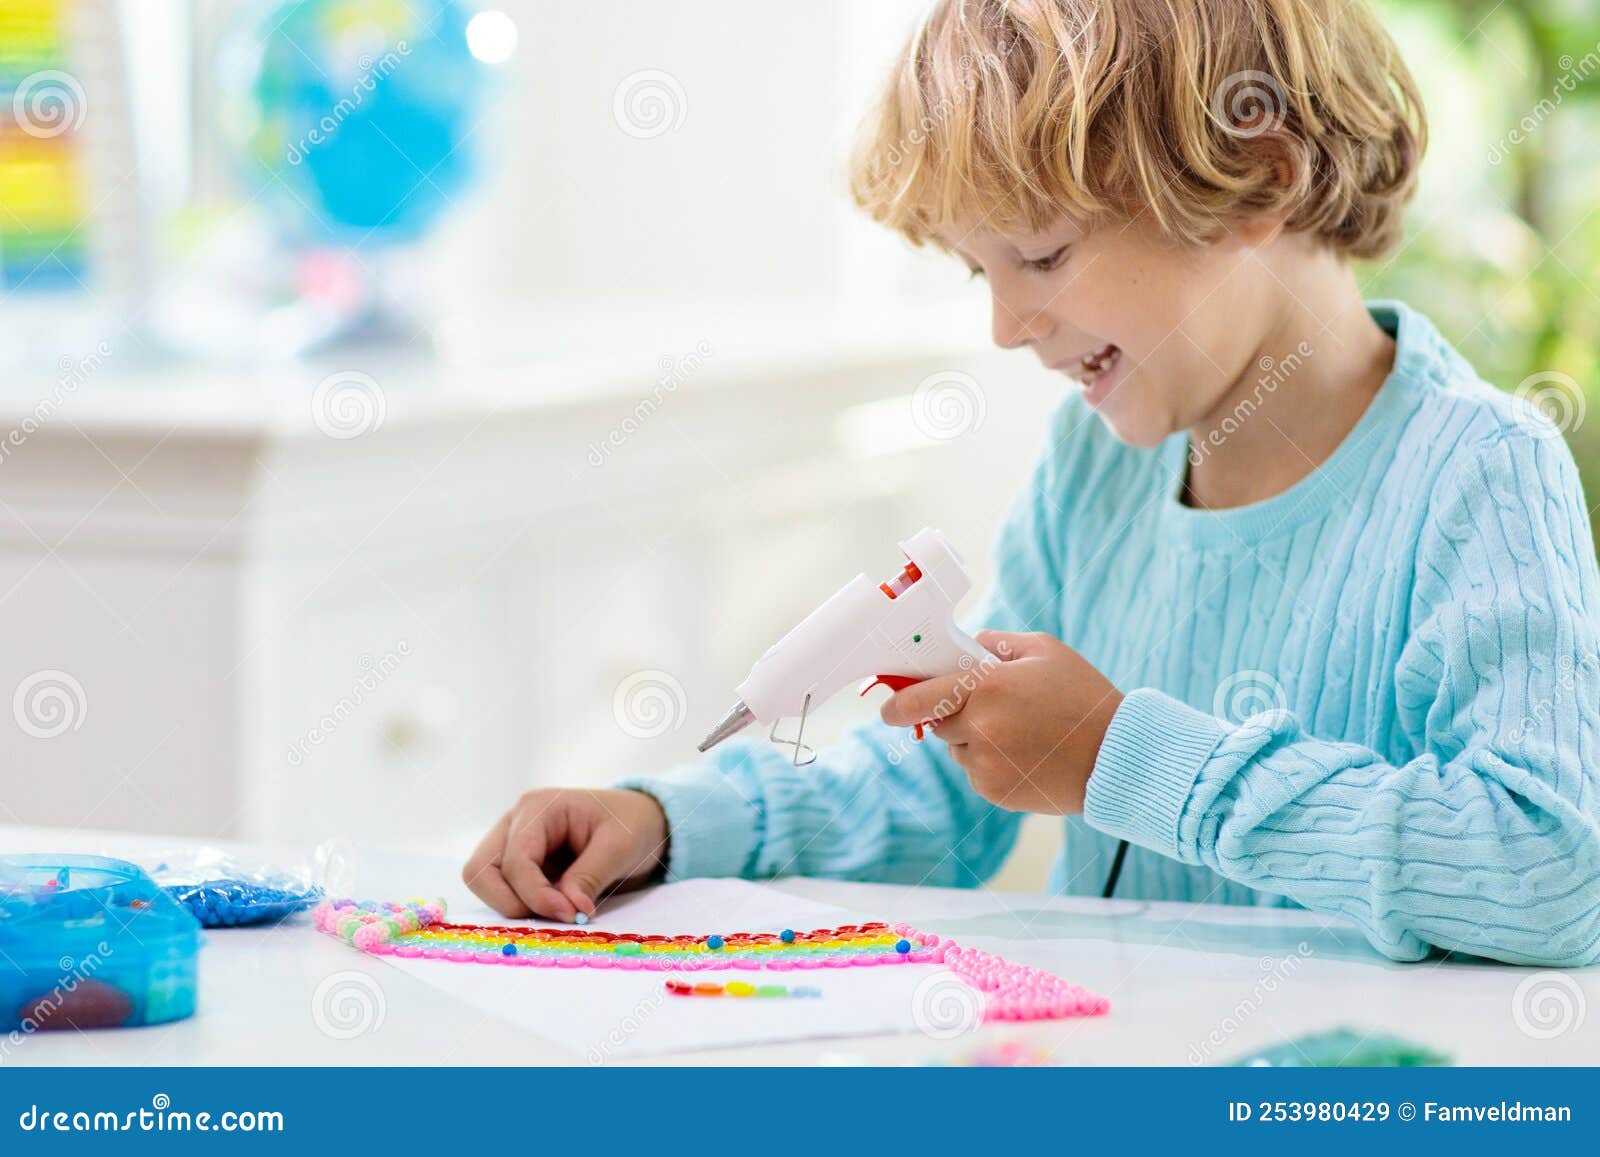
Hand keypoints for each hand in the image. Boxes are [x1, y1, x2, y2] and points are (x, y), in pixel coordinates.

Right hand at [462, 788, 668, 919]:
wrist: (640, 822)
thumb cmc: (632, 824)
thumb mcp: (621, 847)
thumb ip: (590, 876)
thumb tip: (568, 910)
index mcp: (539, 806)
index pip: (516, 859)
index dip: (536, 894)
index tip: (571, 915)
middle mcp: (516, 822)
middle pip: (480, 870)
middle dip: (510, 902)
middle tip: (554, 916)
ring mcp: (512, 842)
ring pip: (483, 882)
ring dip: (513, 905)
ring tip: (558, 911)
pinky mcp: (518, 864)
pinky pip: (501, 890)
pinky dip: (521, 906)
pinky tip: (555, 908)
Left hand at [878, 630, 1122, 813]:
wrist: (1118, 757)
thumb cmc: (1084, 699)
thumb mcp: (1045, 651)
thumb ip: (998, 644)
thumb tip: (966, 646)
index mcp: (987, 687)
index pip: (920, 698)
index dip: (898, 704)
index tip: (887, 708)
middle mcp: (981, 727)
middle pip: (940, 722)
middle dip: (956, 714)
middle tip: (994, 709)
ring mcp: (986, 764)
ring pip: (960, 750)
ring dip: (976, 741)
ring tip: (1022, 734)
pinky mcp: (994, 792)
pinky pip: (977, 773)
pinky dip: (992, 765)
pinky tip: (1027, 756)